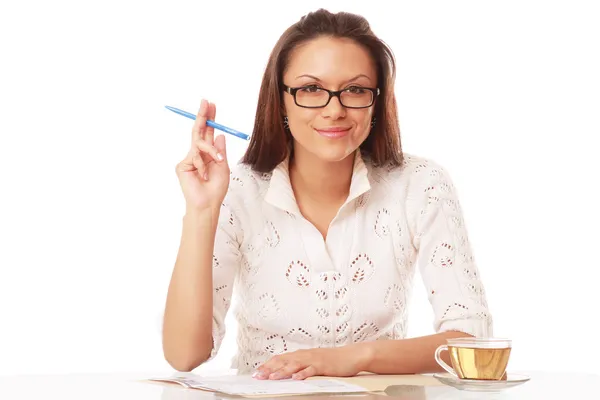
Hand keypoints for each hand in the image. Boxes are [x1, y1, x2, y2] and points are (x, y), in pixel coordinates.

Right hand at [175, 99, 229, 211]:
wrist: (207, 203)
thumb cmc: (216, 188)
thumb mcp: (223, 166)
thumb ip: (220, 150)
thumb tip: (219, 134)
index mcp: (208, 153)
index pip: (207, 132)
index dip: (209, 119)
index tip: (211, 105)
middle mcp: (198, 154)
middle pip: (198, 131)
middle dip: (202, 116)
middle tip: (206, 102)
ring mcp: (189, 159)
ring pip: (199, 143)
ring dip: (210, 151)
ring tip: (218, 161)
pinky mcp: (182, 165)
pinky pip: (194, 157)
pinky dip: (202, 164)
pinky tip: (204, 174)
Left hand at [253, 345, 370, 379]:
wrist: (351, 355)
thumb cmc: (331, 360)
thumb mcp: (312, 362)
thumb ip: (299, 365)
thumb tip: (285, 372)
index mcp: (301, 355)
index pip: (280, 359)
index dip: (267, 365)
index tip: (256, 372)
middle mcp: (305, 355)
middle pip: (284, 361)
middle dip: (269, 368)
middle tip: (258, 375)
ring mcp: (314, 360)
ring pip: (294, 365)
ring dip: (282, 371)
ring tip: (272, 377)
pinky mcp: (323, 366)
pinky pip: (311, 370)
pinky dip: (303, 374)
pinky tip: (296, 378)